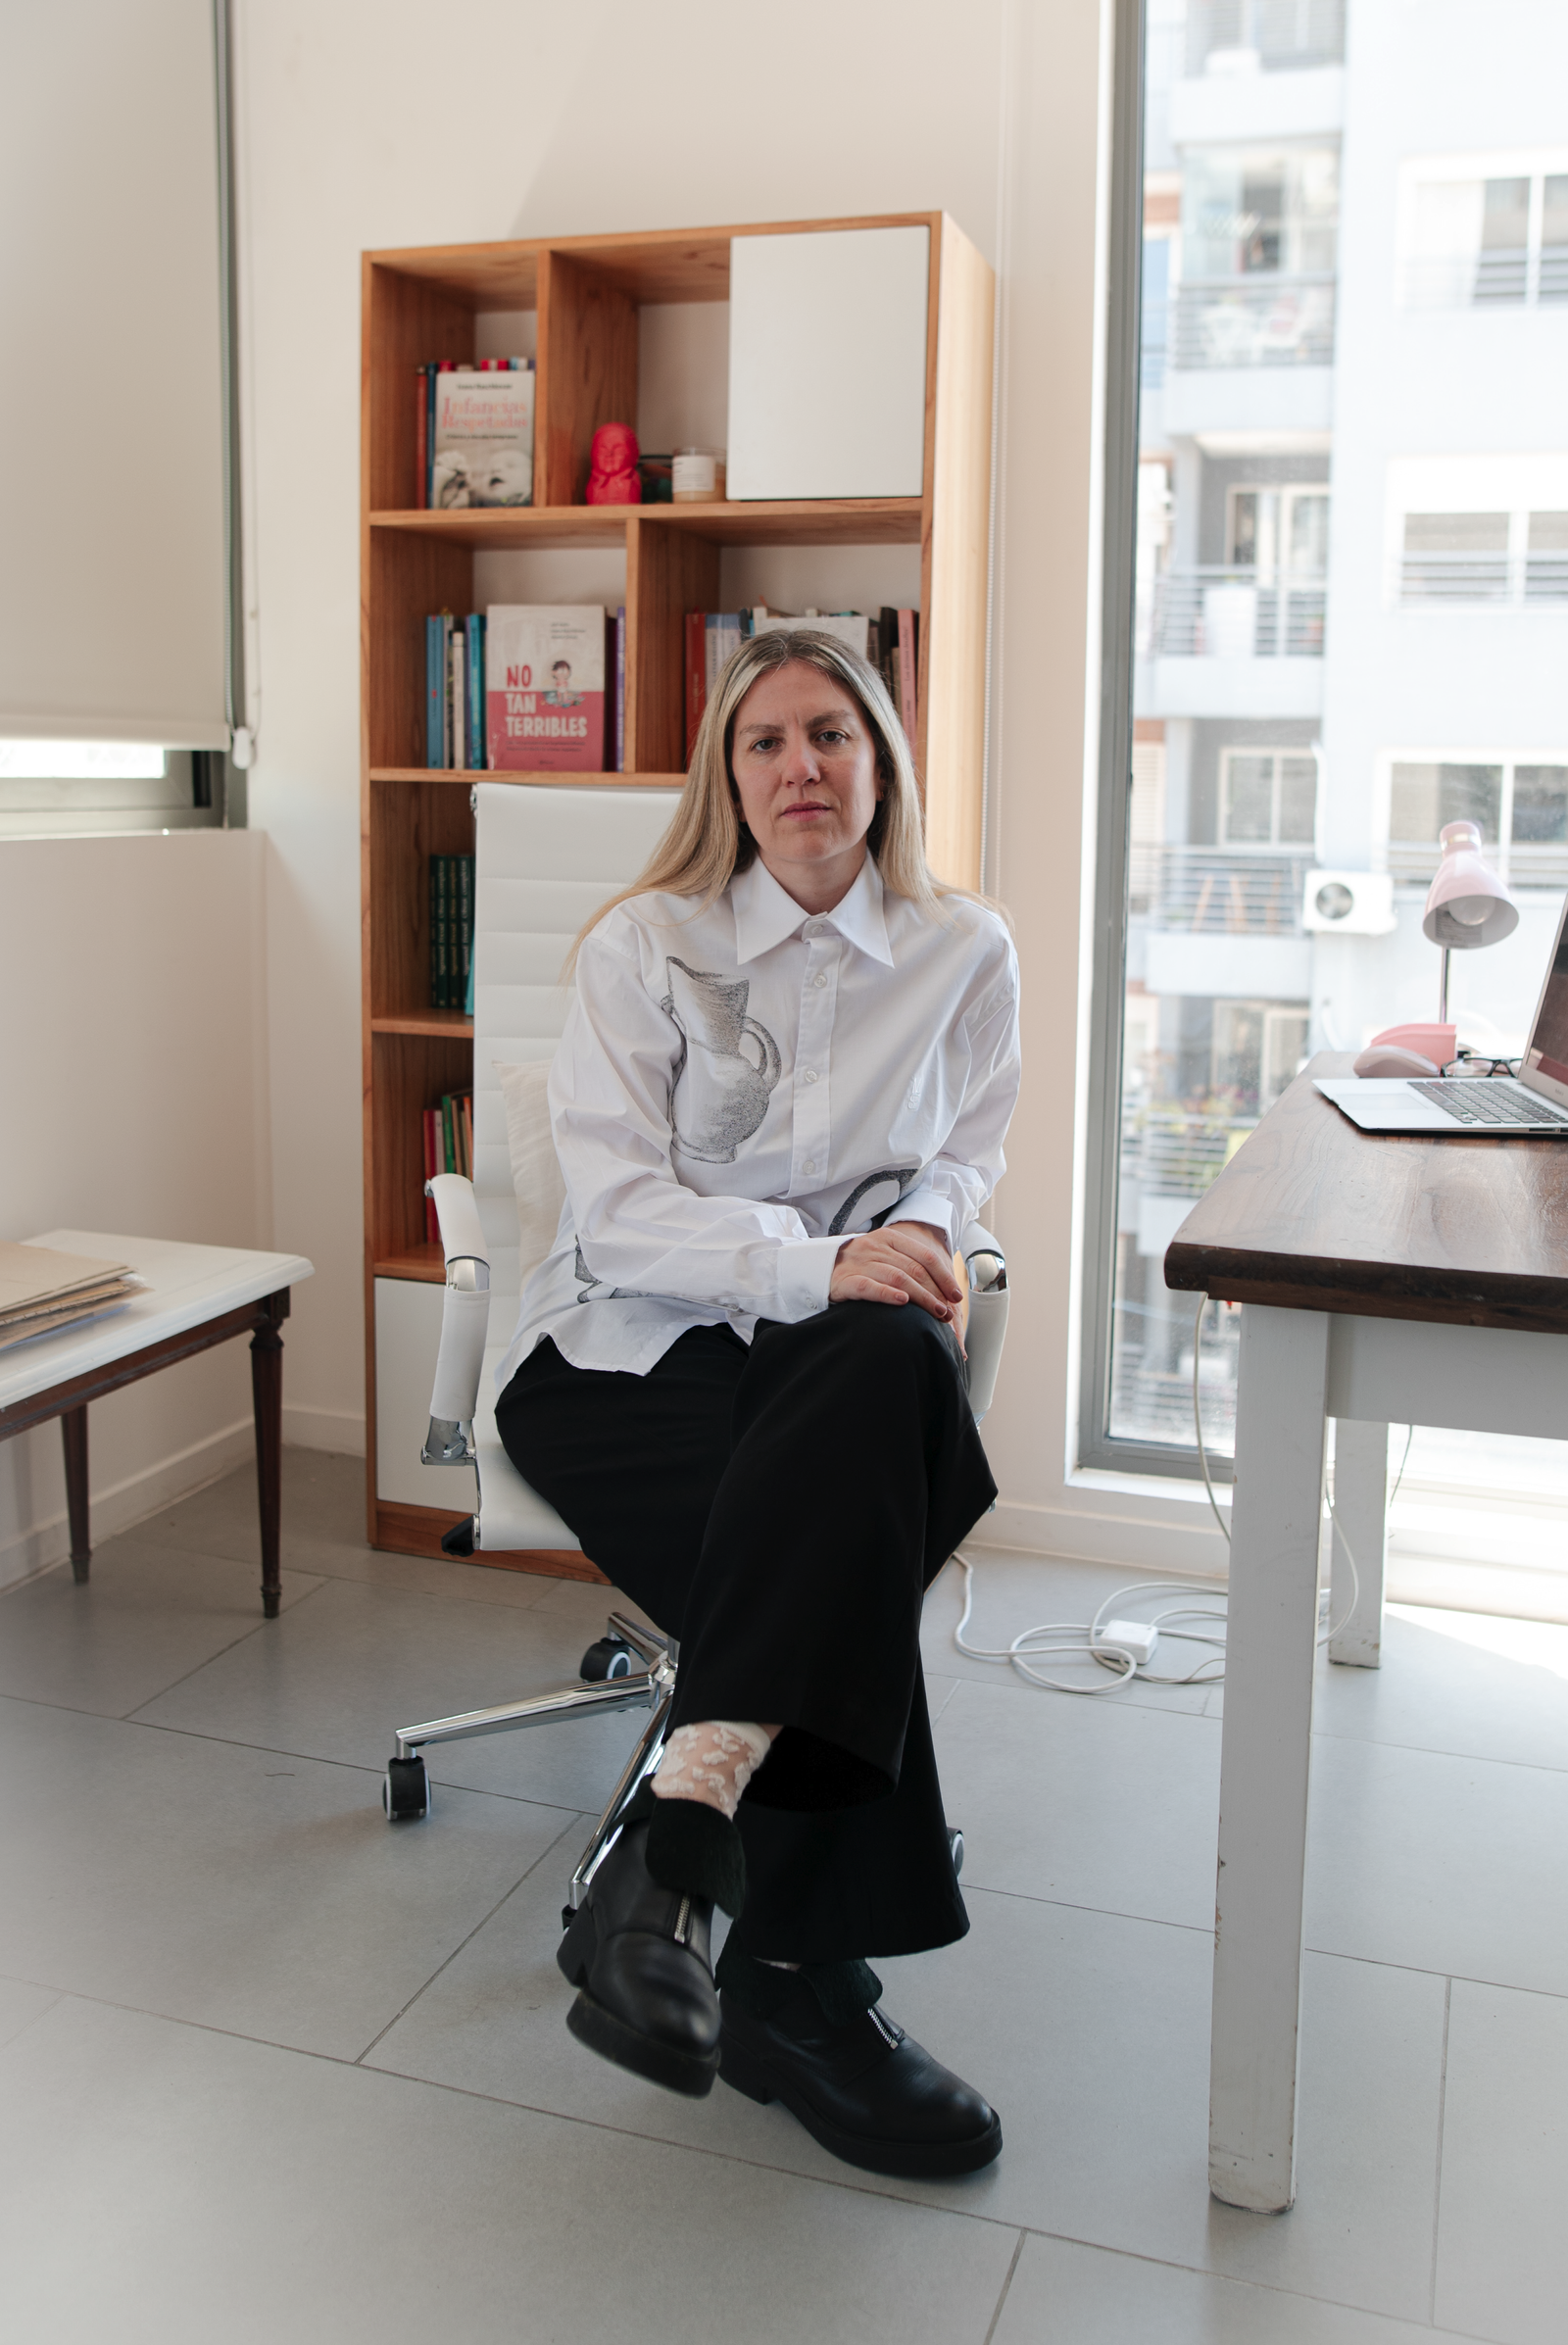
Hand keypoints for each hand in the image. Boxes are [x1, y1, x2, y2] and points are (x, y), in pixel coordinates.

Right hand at [830, 1222, 964, 1350]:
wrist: (816, 1265)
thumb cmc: (859, 1266)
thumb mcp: (884, 1256)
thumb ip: (909, 1265)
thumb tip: (944, 1289)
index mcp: (890, 1238)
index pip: (925, 1256)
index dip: (945, 1277)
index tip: (957, 1297)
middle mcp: (876, 1246)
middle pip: (915, 1270)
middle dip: (936, 1293)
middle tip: (949, 1313)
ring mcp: (859, 1262)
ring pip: (897, 1278)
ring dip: (921, 1298)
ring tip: (936, 1313)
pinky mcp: (844, 1280)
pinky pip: (868, 1286)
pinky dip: (887, 1294)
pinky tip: (902, 1302)